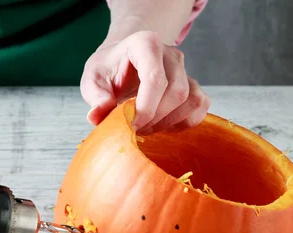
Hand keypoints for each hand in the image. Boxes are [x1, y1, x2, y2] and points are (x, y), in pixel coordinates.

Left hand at [80, 31, 209, 133]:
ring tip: (147, 127)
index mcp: (146, 44)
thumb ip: (95, 97)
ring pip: (191, 100)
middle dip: (156, 118)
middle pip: (176, 92)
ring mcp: (186, 69)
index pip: (155, 78)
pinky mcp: (193, 85)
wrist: (122, 64)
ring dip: (169, 122)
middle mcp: (171, 54)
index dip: (145, 108)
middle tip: (135, 129)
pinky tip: (163, 125)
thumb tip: (97, 115)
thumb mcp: (93, 80)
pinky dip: (184, 122)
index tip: (131, 125)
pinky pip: (200, 107)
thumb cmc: (109, 70)